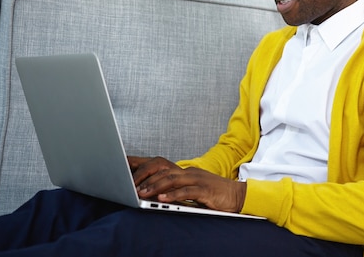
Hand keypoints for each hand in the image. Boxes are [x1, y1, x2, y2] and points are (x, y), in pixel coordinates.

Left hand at [127, 156, 245, 212]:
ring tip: (142, 193)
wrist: (237, 195)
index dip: (143, 165)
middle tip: (131, 187)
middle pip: (163, 171)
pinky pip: (186, 191)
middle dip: (146, 179)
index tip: (126, 168)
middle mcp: (189, 172)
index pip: (160, 165)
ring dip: (155, 186)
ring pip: (172, 180)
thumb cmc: (214, 194)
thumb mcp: (192, 189)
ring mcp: (197, 179)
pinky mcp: (205, 189)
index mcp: (184, 171)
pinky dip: (173, 194)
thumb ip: (177, 189)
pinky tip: (163, 198)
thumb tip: (156, 194)